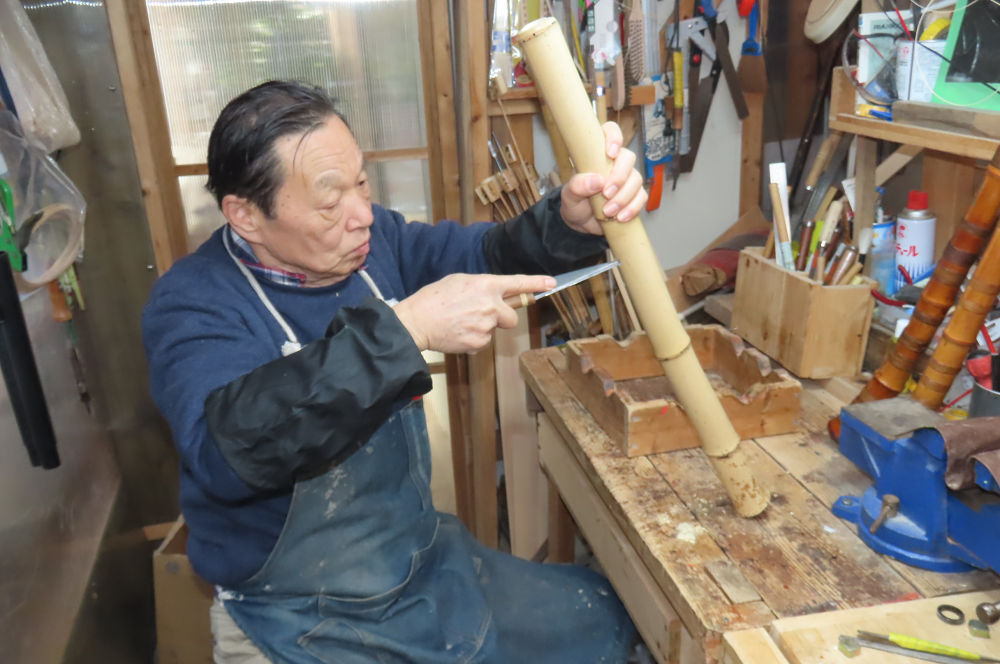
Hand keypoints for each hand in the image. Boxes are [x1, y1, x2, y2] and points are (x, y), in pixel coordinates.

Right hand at [393, 273, 555, 353]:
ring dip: (483, 328)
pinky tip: (458, 333)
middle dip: (502, 318)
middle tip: (482, 315)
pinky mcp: (479, 343)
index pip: (519, 283)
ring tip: (461, 322)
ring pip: (495, 330)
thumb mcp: (459, 281)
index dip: (537, 283)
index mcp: (487, 285)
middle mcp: (491, 305)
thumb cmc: (434, 298)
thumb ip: (482, 287)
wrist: (417, 322)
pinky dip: (473, 340)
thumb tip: (494, 295)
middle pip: (513, 317)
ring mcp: (487, 326)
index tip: (551, 283)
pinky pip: (484, 343)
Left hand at [560, 122, 646, 234]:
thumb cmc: (575, 201)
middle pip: (628, 158)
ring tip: (608, 211)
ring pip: (636, 179)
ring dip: (624, 197)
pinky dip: (632, 208)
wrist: (581, 222)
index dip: (614, 137)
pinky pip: (641, 197)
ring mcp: (627, 178)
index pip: (610, 132)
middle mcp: (614, 163)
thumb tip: (597, 180)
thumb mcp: (569, 194)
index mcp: (597, 154)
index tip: (610, 153)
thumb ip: (578, 185)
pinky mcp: (634, 195)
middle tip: (606, 193)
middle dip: (620, 176)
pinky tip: (620, 217)